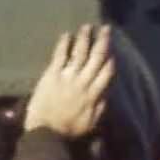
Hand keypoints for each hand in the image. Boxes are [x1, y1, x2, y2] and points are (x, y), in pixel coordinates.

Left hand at [23, 24, 116, 142]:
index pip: (106, 73)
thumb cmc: (69, 131)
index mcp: (93, 95)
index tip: (112, 51)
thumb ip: (100, 107)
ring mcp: (67, 77)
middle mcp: (83, 82)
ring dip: (84, 38)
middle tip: (105, 28)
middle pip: (96, 58)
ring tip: (87, 26)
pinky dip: (64, 44)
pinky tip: (67, 34)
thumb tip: (107, 93)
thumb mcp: (91, 123)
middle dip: (102, 42)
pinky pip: (60, 55)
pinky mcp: (52, 75)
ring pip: (80, 53)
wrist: (46, 133)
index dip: (110, 60)